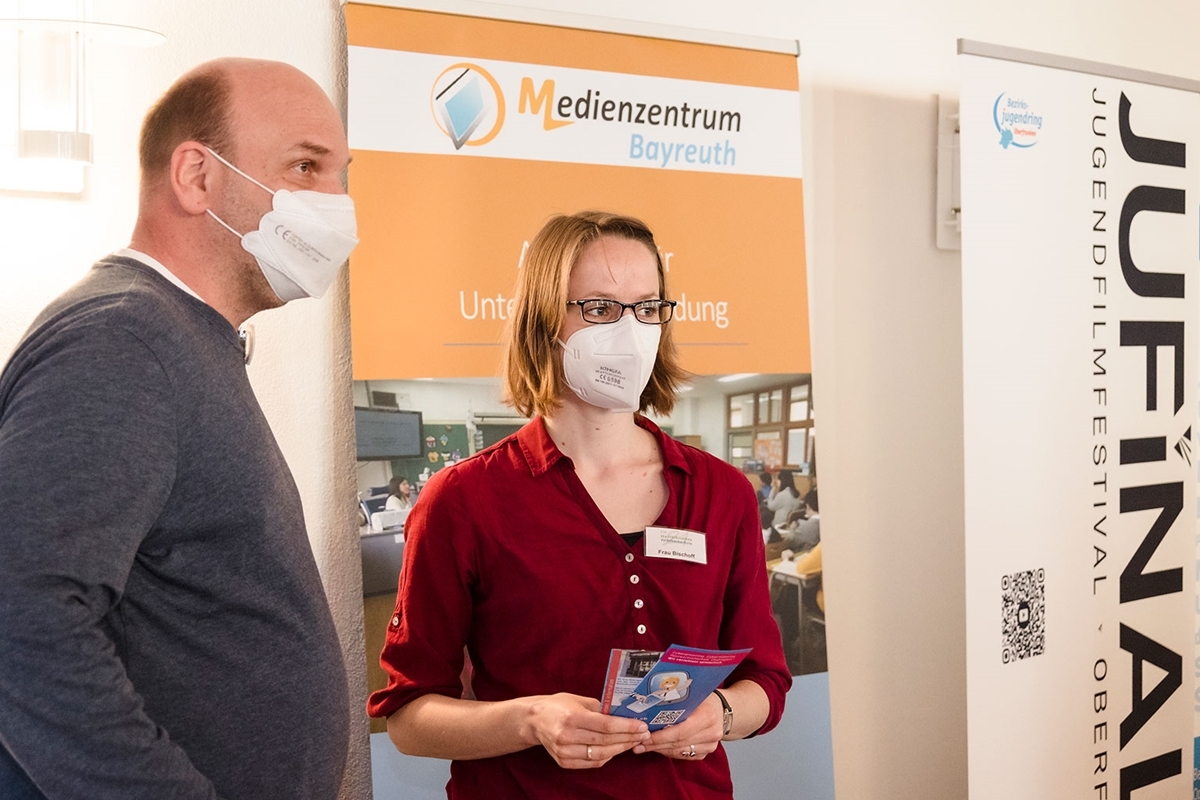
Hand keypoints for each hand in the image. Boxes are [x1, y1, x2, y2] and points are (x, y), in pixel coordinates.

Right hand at [526, 693, 649, 768]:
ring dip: (621, 749)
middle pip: (606, 741)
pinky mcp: (563, 762)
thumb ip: (601, 708)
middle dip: (628, 738)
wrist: (534, 720)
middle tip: (644, 734)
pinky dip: (606, 757)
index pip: (606, 726)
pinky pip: (591, 763)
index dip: (627, 727)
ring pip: (601, 755)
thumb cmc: (558, 706)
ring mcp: (564, 752)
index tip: (642, 726)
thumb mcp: (579, 700)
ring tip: (633, 742)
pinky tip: (616, 749)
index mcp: (572, 718)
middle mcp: (567, 737)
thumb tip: (624, 714)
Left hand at [632, 693, 723, 760]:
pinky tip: (658, 748)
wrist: (723, 709)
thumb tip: (650, 702)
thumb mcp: (693, 693)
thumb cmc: (705, 698)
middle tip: (638, 743)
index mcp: (707, 716)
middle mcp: (712, 733)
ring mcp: (710, 745)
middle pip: (678, 743)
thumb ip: (676, 700)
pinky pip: (684, 756)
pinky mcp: (706, 753)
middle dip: (656, 744)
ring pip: (680, 751)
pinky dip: (669, 752)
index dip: (661, 736)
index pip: (681, 731)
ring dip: (660, 749)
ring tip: (643, 746)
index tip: (644, 736)